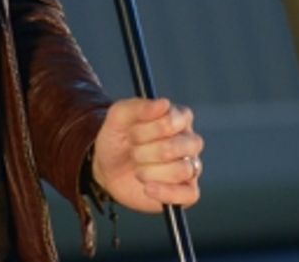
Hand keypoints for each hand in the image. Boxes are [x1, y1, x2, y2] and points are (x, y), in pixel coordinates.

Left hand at [90, 97, 203, 212]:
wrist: (107, 168)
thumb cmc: (118, 138)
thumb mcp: (118, 117)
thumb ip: (138, 106)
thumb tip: (163, 103)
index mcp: (179, 118)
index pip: (173, 121)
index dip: (148, 129)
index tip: (132, 132)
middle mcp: (189, 141)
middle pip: (178, 147)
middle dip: (146, 151)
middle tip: (133, 151)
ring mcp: (190, 166)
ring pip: (182, 170)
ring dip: (151, 171)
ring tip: (138, 170)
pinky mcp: (186, 191)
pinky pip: (189, 195)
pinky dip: (165, 192)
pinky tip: (147, 188)